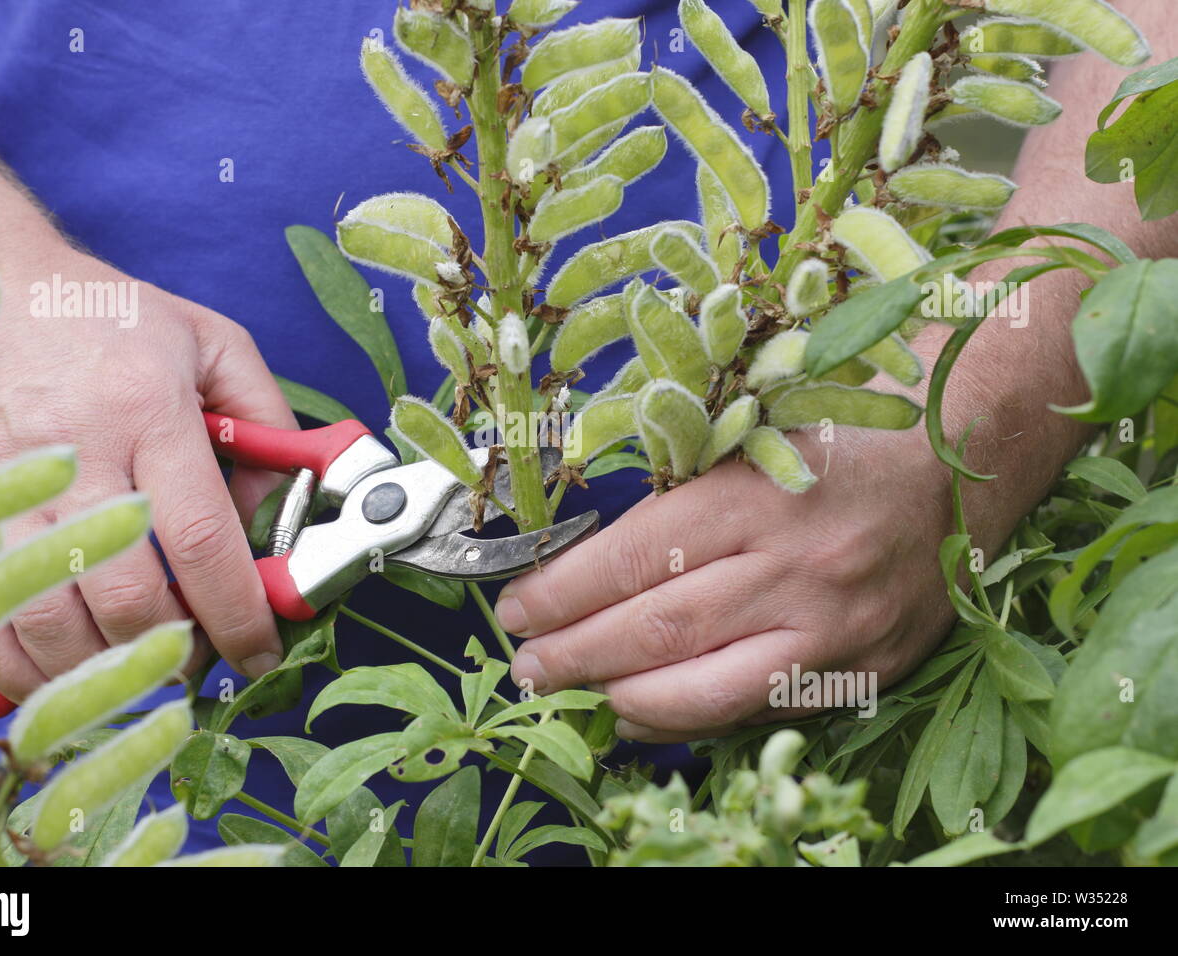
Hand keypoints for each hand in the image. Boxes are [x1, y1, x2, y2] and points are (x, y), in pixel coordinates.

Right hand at [0, 244, 294, 702]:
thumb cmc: (107, 319)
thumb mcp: (211, 344)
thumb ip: (266, 425)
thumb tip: (283, 517)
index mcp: (144, 408)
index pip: (200, 538)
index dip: (238, 612)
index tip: (263, 653)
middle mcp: (69, 453)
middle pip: (123, 597)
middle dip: (171, 650)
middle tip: (197, 657)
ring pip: (46, 622)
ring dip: (100, 669)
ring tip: (135, 661)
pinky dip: (23, 663)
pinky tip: (63, 661)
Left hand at [496, 421, 1002, 743]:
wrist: (960, 461)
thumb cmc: (839, 437)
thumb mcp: (750, 439)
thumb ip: (679, 501)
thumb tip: (589, 567)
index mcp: (759, 494)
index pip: (636, 559)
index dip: (564, 593)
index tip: (518, 609)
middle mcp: (798, 568)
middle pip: (659, 630)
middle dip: (576, 655)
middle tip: (528, 666)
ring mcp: (836, 628)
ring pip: (707, 689)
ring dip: (624, 700)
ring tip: (574, 694)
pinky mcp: (865, 669)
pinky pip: (761, 711)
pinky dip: (692, 719)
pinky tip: (646, 713)